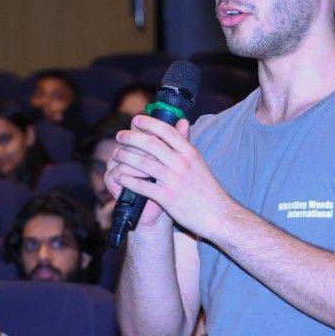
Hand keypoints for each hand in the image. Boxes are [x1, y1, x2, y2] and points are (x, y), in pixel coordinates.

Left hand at [109, 115, 232, 237]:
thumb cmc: (207, 189)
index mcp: (190, 153)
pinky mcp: (167, 197)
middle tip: (120, 136)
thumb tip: (182, 121)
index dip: (149, 123)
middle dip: (132, 138)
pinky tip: (119, 177)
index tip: (136, 120)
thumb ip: (186, 143)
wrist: (217, 215)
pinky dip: (127, 179)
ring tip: (116, 154)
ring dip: (126, 156)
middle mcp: (182, 163)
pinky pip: (142, 185)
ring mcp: (174, 180)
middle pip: (151, 144)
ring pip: (143, 163)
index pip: (167, 131)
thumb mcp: (199, 162)